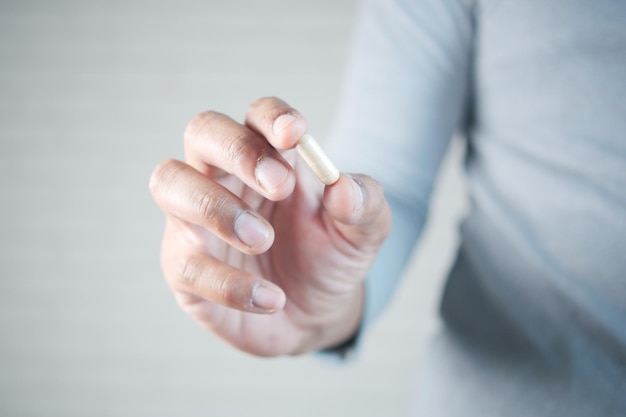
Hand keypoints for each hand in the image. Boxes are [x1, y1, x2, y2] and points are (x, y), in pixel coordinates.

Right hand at [149, 97, 390, 355]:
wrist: (316, 314)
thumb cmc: (330, 256)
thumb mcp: (363, 232)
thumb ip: (364, 204)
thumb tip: (343, 187)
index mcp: (269, 158)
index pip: (258, 117)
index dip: (271, 117)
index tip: (295, 134)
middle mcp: (224, 179)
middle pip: (202, 132)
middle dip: (237, 151)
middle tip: (280, 186)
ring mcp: (196, 221)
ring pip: (169, 185)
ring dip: (216, 207)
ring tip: (263, 239)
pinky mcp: (184, 269)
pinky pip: (188, 265)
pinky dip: (230, 284)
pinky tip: (272, 299)